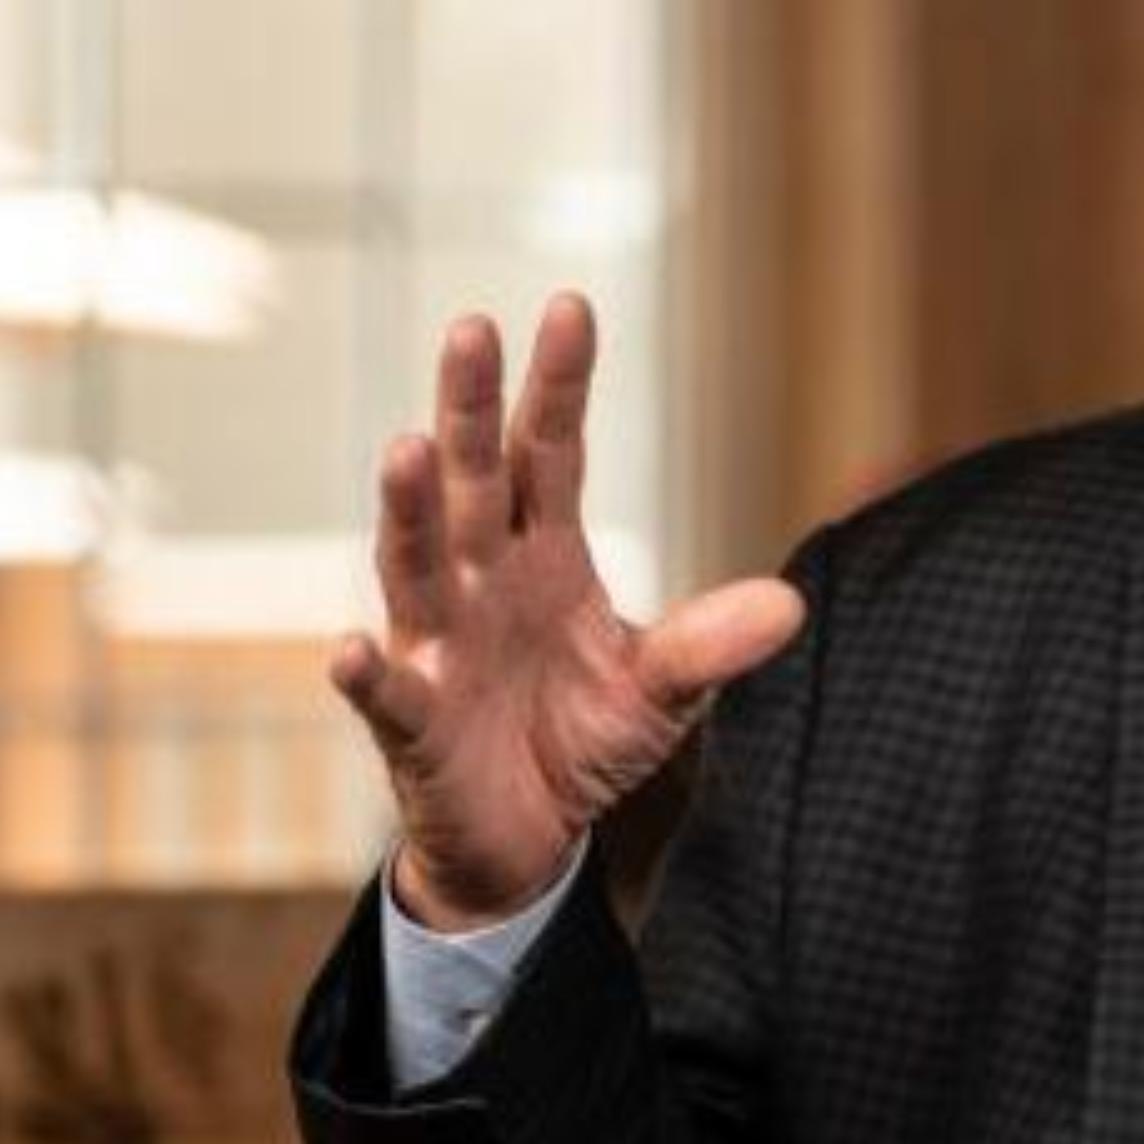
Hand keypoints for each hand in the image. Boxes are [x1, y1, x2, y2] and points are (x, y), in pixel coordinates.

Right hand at [329, 293, 806, 930]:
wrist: (527, 836)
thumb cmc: (580, 740)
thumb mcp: (659, 691)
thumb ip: (709, 645)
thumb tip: (791, 605)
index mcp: (542, 556)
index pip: (548, 453)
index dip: (556, 385)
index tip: (572, 306)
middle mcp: (479, 581)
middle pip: (473, 480)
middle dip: (468, 407)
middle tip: (471, 328)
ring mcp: (437, 644)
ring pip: (414, 562)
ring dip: (410, 507)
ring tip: (410, 448)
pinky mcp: (412, 721)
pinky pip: (385, 692)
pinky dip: (366, 670)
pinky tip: (351, 646)